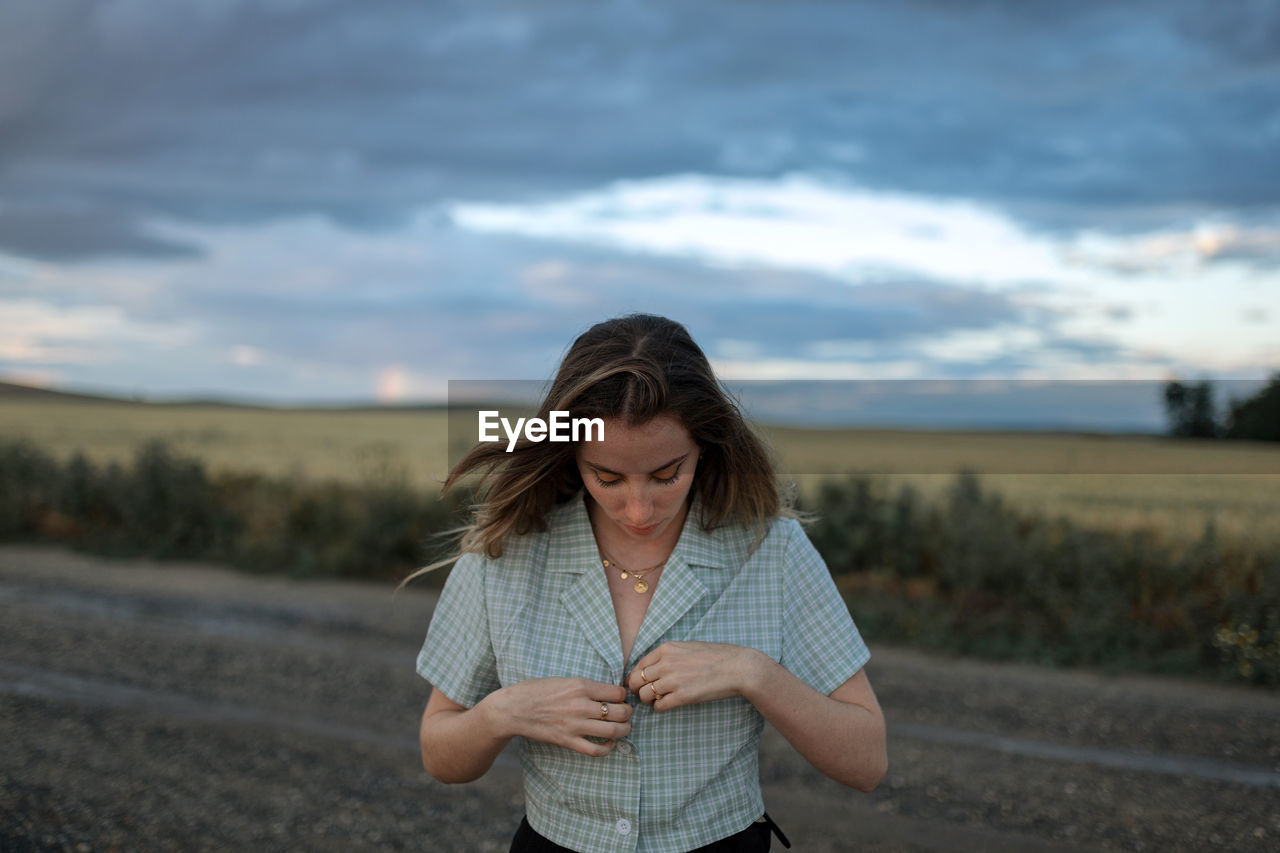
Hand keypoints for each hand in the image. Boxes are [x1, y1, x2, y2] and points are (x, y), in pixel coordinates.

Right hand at [487, 677, 631, 756]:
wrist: (514, 709)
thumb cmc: (536, 690)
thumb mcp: (563, 679)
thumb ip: (585, 686)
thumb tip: (606, 692)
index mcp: (580, 686)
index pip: (617, 692)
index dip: (623, 695)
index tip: (621, 698)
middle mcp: (580, 705)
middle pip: (620, 712)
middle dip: (628, 713)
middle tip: (626, 713)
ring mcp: (574, 725)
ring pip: (612, 731)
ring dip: (623, 731)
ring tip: (623, 728)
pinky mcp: (567, 741)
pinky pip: (595, 749)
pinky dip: (607, 749)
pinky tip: (609, 744)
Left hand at [626, 641, 767, 711]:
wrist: (737, 667)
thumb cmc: (715, 656)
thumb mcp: (687, 647)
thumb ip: (668, 655)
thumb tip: (651, 668)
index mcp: (666, 649)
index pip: (638, 666)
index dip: (635, 678)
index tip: (638, 684)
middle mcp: (666, 663)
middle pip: (636, 681)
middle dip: (637, 690)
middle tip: (645, 695)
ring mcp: (674, 680)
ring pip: (645, 695)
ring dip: (648, 700)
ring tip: (657, 700)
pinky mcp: (683, 696)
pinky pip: (659, 706)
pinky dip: (659, 708)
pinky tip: (668, 704)